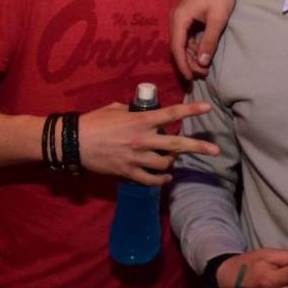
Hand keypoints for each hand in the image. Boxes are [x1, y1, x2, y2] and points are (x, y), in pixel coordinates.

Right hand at [77, 102, 219, 183]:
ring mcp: (136, 158)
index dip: (191, 110)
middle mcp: (142, 139)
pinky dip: (161, 179)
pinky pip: (151, 179)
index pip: (171, 114)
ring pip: (165, 164)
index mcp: (140, 121)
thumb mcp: (116, 109)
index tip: (207, 108)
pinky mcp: (128, 172)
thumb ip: (134, 112)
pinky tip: (166, 176)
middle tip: (215, 150)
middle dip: (198, 147)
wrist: (72, 143)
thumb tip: (145, 112)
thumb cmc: (93, 122)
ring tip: (173, 160)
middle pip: (176, 144)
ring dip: (173, 162)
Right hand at [170, 0, 254, 78]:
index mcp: (179, 18)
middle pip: (178, 46)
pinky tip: (203, 54)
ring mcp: (181, 16)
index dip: (183, 65)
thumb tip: (202, 63)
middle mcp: (176, 17)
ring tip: (204, 67)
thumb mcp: (217, 20)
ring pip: (183, 42)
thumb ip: (209, 41)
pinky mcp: (188, 15)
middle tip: (202, 74)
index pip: (177, 47)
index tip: (190, 78)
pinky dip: (194, 45)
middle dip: (189, 62)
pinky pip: (188, 35)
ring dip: (192, 55)